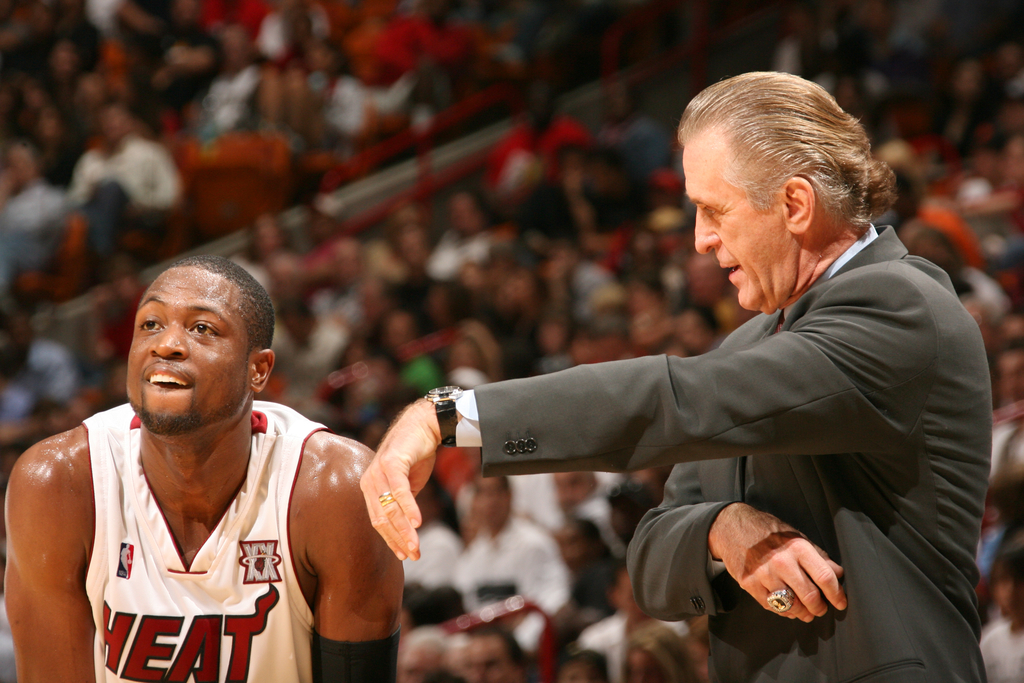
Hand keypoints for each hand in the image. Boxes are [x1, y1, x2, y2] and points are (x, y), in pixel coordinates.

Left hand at [359, 399, 440, 559]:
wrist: (423, 426)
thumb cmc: (415, 456)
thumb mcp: (407, 485)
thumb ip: (401, 504)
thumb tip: (406, 530)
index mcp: (369, 488)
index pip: (378, 521)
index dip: (391, 540)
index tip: (404, 555)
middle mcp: (369, 481)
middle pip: (382, 519)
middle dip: (398, 540)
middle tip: (414, 555)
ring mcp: (378, 472)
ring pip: (391, 508)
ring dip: (405, 530)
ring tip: (416, 546)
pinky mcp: (391, 463)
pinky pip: (399, 491)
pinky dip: (409, 508)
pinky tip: (417, 523)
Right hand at [708, 503, 846, 622]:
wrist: (731, 527)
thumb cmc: (768, 532)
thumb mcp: (796, 536)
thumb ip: (817, 556)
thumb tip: (838, 573)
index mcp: (797, 548)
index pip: (824, 577)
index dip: (836, 594)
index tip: (840, 602)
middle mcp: (782, 562)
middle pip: (810, 596)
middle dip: (819, 608)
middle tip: (820, 609)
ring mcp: (764, 574)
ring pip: (791, 606)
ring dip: (802, 613)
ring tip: (805, 612)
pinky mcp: (749, 584)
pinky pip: (772, 607)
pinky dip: (783, 611)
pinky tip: (787, 608)